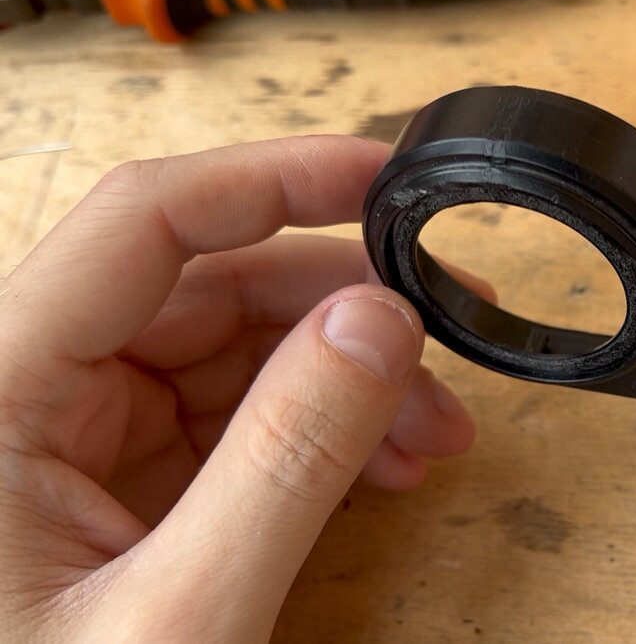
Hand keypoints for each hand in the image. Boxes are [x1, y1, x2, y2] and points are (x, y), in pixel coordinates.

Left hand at [0, 137, 489, 639]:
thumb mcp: (184, 614)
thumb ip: (286, 458)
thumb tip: (379, 322)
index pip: (150, 222)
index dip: (279, 177)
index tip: (389, 177)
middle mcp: (29, 390)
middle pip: (212, 285)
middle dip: (348, 306)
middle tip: (453, 334)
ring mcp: (77, 435)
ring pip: (236, 350)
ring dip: (350, 375)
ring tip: (436, 432)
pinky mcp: (119, 480)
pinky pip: (234, 417)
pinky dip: (320, 429)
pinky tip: (386, 460)